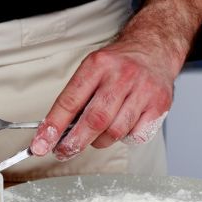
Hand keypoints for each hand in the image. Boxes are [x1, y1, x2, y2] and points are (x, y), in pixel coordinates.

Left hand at [31, 39, 174, 159]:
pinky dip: (124, 138)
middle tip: (63, 151)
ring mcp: (143, 90)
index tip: (41, 144)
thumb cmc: (117, 64)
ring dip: (99, 141)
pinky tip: (121, 127)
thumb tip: (53, 131)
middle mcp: (122, 76)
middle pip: (94, 120)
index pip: (70, 101)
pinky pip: (136, 136)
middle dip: (74, 142)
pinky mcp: (160, 105)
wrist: (154, 50)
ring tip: (95, 135)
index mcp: (98, 65)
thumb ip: (75, 98)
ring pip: (115, 132)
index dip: (53, 127)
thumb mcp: (91, 70)